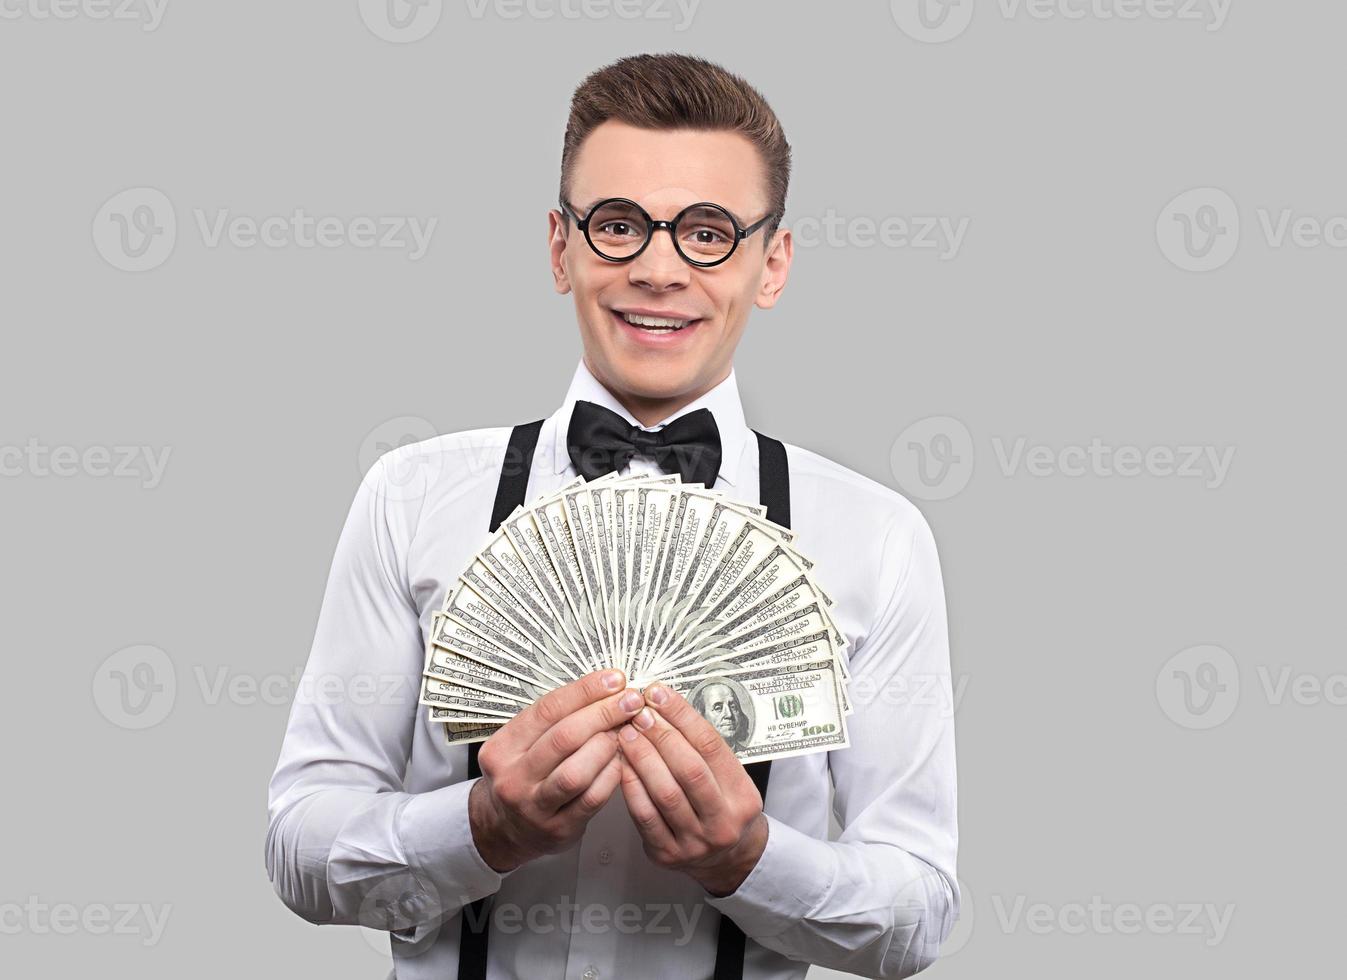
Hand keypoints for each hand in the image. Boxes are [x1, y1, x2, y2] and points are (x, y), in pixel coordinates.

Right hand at [469, 669, 645, 872]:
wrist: (507, 829)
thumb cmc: (524, 777)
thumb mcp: (523, 745)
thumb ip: (557, 720)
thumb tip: (606, 688)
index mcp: (502, 748)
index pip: (547, 710)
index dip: (585, 691)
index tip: (614, 680)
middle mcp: (513, 777)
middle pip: (564, 737)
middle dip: (604, 714)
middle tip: (630, 702)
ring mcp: (534, 807)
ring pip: (576, 772)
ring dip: (607, 747)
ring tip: (624, 732)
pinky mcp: (558, 829)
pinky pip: (592, 798)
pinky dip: (612, 775)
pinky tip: (621, 761)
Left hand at [616, 683, 768, 896]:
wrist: (726, 860)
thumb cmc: (723, 808)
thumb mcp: (729, 779)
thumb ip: (703, 749)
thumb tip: (665, 706)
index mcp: (742, 796)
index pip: (711, 746)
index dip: (682, 716)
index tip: (659, 694)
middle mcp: (722, 821)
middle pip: (689, 770)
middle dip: (660, 735)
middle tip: (639, 712)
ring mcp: (694, 841)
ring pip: (664, 793)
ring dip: (642, 757)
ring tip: (627, 733)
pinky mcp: (667, 853)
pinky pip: (644, 815)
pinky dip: (630, 786)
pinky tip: (622, 764)